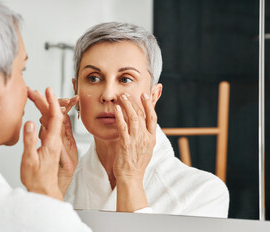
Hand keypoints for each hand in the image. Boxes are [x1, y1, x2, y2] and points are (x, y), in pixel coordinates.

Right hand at [38, 95, 78, 195]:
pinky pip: (48, 127)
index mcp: (52, 142)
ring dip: (44, 107)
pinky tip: (39, 113)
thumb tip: (30, 122)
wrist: (44, 190)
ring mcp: (53, 142)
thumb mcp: (30, 159)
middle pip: (52, 116)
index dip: (52, 102)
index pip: (56, 117)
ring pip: (50, 120)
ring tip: (34, 96)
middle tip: (33, 91)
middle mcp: (55, 140)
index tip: (48, 90)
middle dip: (44, 101)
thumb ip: (30, 141)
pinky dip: (43, 116)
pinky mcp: (49, 145)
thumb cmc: (36, 178)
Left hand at [113, 92, 156, 211]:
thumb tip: (141, 126)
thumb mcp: (145, 148)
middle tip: (128, 93)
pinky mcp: (125, 144)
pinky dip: (119, 116)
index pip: (152, 117)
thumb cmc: (136, 164)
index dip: (149, 105)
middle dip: (135, 102)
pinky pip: (122, 127)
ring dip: (127, 105)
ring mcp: (136, 140)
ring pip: (133, 118)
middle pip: (142, 115)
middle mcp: (145, 138)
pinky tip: (116, 109)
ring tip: (122, 97)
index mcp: (151, 138)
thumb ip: (144, 136)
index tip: (144, 95)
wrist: (131, 177)